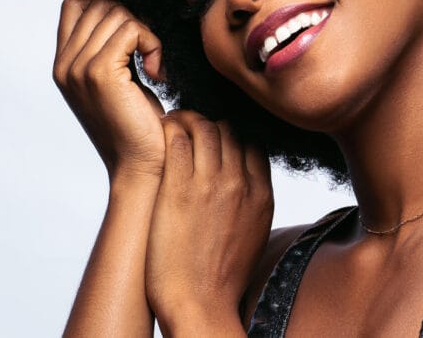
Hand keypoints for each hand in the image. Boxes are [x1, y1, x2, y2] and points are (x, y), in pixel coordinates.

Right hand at [53, 0, 166, 180]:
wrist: (139, 165)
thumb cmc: (136, 124)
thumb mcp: (114, 79)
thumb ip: (106, 46)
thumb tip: (122, 7)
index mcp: (62, 65)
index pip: (74, 4)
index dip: (108, 6)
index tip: (132, 34)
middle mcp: (64, 65)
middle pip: (99, 3)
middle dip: (132, 17)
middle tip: (149, 50)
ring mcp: (78, 68)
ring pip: (117, 13)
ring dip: (146, 32)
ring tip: (153, 65)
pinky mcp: (100, 73)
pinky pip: (132, 29)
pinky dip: (152, 43)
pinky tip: (156, 73)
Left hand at [145, 111, 273, 333]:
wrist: (199, 304)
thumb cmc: (220, 276)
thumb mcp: (253, 233)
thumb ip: (252, 200)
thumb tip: (244, 177)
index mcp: (262, 195)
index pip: (253, 141)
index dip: (232, 134)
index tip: (214, 138)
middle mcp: (240, 183)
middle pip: (229, 129)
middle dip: (209, 122)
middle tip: (189, 126)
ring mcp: (210, 184)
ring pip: (204, 126)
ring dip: (186, 118)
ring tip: (172, 123)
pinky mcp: (179, 188)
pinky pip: (176, 139)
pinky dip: (169, 127)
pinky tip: (160, 131)